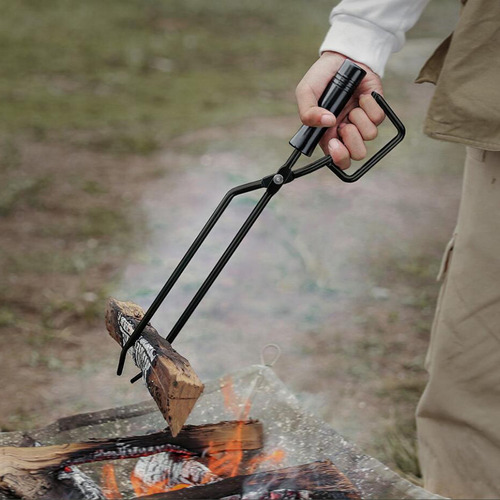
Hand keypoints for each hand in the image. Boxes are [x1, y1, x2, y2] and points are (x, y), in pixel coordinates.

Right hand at [295, 51, 384, 168]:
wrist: (343, 56)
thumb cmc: (322, 76)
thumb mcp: (306, 92)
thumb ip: (308, 112)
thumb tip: (328, 123)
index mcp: (328, 133)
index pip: (337, 158)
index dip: (339, 157)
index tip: (335, 143)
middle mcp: (346, 131)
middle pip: (357, 154)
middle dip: (352, 141)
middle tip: (345, 125)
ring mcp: (362, 121)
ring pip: (369, 136)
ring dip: (360, 120)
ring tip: (352, 106)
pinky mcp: (376, 110)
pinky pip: (378, 118)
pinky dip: (370, 106)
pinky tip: (363, 96)